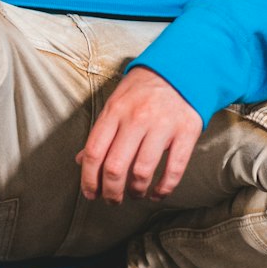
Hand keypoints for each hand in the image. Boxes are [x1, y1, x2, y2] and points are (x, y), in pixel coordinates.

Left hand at [76, 66, 202, 203]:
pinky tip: (158, 193)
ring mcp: (162, 125)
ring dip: (136, 192)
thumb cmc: (144, 89)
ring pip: (142, 172)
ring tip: (135, 194)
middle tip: (113, 200)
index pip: (94, 152)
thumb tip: (81, 160)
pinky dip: (164, 188)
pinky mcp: (186, 132)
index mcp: (115, 110)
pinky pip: (174, 169)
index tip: (91, 193)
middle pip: (115, 167)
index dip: (88, 179)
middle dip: (111, 192)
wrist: (181, 68)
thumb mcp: (116, 102)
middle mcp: (137, 118)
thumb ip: (100, 132)